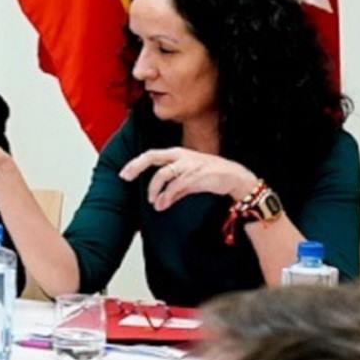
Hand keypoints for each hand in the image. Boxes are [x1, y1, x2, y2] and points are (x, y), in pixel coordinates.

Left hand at [119, 147, 258, 211]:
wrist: (234, 176)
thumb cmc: (210, 175)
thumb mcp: (188, 179)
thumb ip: (173, 189)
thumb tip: (160, 202)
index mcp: (177, 154)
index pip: (152, 155)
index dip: (136, 163)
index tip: (125, 173)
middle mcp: (181, 156)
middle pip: (152, 157)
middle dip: (136, 166)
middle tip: (126, 177)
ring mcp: (188, 165)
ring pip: (163, 174)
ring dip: (154, 189)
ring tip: (153, 202)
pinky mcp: (196, 176)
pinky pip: (176, 186)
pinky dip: (167, 196)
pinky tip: (162, 205)